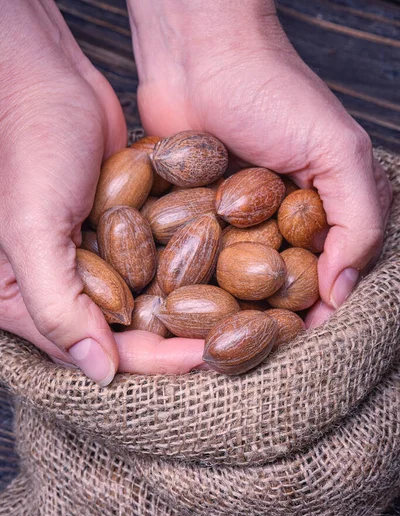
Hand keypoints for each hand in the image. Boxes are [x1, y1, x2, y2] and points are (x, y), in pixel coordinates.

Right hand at [0, 0, 204, 381]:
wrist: (49, 82)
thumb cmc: (28, 149)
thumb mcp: (30, 232)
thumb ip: (57, 306)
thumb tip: (100, 373)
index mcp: (32, 305)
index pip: (102, 349)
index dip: (155, 359)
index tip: (207, 358)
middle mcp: (71, 290)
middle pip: (134, 333)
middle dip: (183, 340)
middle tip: (237, 345)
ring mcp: (102, 261)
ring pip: (155, 301)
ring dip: (197, 310)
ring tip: (244, 318)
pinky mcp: (129, 234)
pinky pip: (165, 263)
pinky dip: (194, 271)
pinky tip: (233, 276)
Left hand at [129, 0, 391, 326]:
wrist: (200, 53)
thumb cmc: (274, 91)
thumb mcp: (337, 151)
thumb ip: (358, 219)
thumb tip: (340, 292)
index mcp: (316, 214)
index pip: (319, 280)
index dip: (309, 313)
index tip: (294, 341)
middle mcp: (272, 223)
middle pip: (269, 288)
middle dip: (259, 320)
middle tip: (243, 352)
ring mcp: (227, 222)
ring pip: (227, 282)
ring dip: (220, 311)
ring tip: (205, 345)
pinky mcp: (186, 216)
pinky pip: (188, 258)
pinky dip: (185, 284)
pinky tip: (173, 311)